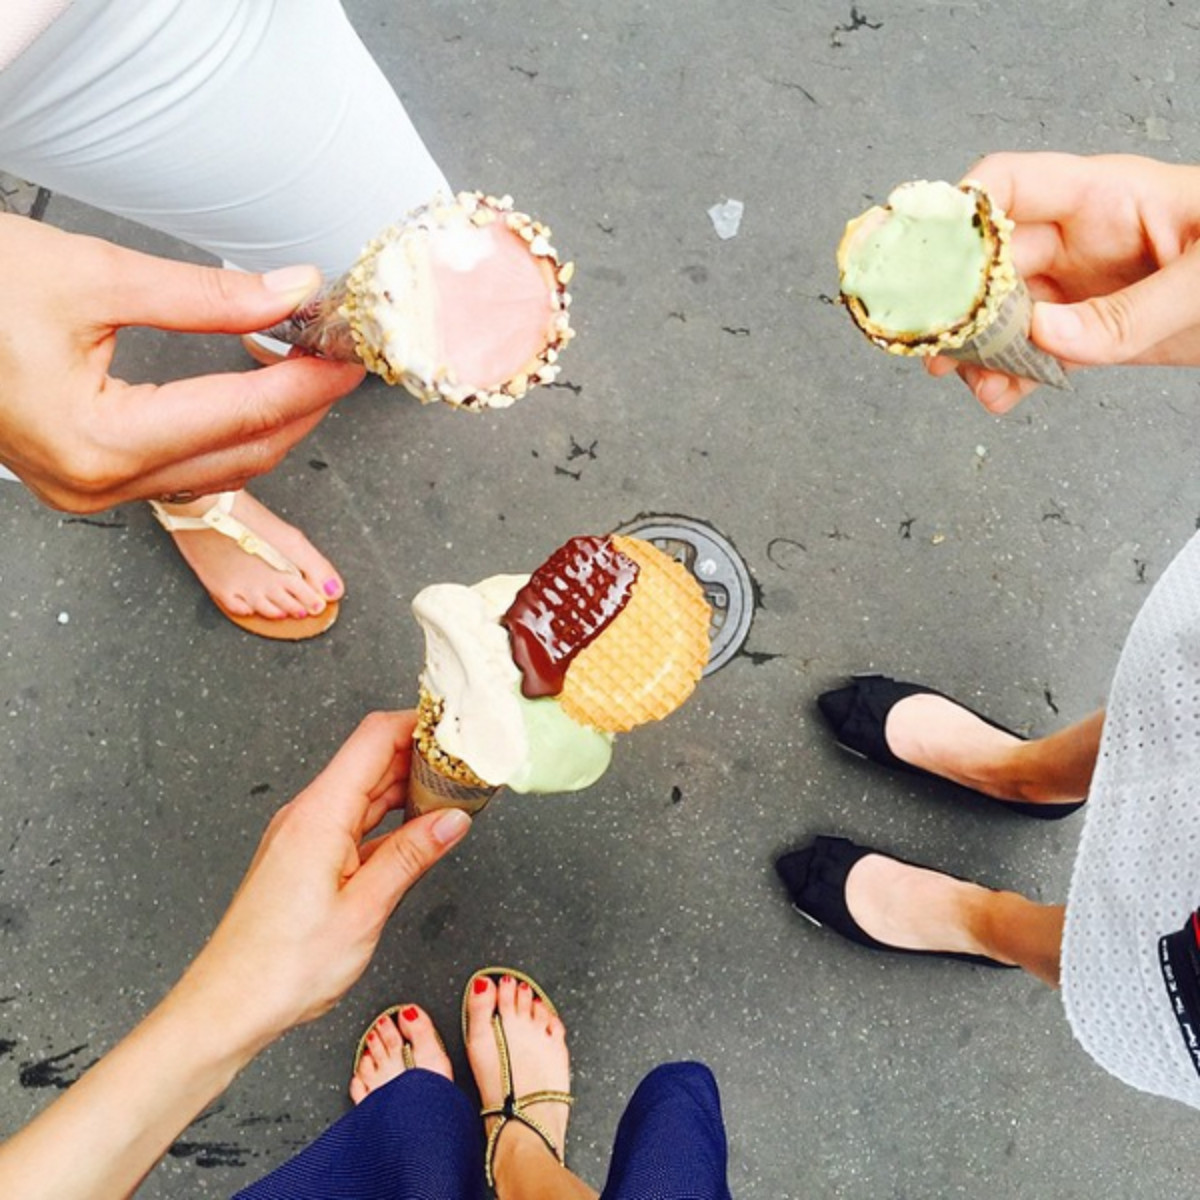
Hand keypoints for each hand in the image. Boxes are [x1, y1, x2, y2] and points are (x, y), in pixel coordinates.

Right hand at [0, 214, 365, 510]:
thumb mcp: (92, 275)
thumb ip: (206, 295)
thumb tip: (291, 294)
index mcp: (97, 441)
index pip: (241, 415)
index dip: (310, 384)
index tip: (351, 356)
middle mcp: (96, 483)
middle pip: (241, 455)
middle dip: (301, 408)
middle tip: (341, 360)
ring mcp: (87, 490)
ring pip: (216, 470)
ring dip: (269, 424)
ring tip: (307, 371)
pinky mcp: (82, 478)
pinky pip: (181, 469)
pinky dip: (225, 433)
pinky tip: (250, 394)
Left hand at [178, 710, 470, 1049]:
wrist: (226, 1008)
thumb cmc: (281, 967)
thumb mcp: (364, 910)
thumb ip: (412, 857)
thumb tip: (452, 820)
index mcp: (319, 814)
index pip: (374, 738)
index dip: (417, 724)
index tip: (456, 728)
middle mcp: (307, 815)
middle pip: (371, 759)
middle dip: (421, 756)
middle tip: (468, 765)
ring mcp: (303, 835)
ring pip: (363, 791)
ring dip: (406, 788)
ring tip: (452, 795)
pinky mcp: (303, 858)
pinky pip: (352, 821)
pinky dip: (387, 819)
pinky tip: (415, 833)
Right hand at [925, 152, 1199, 411]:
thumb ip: (1127, 313)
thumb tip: (1045, 335)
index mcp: (1105, 197)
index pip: (1010, 185)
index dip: (959, 213)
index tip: (923, 258)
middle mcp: (1080, 237)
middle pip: (990, 258)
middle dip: (954, 298)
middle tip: (931, 338)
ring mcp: (1081, 285)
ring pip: (1002, 312)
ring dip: (975, 347)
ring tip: (966, 378)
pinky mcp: (1090, 329)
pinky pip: (1034, 351)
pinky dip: (1010, 377)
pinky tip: (1002, 396)